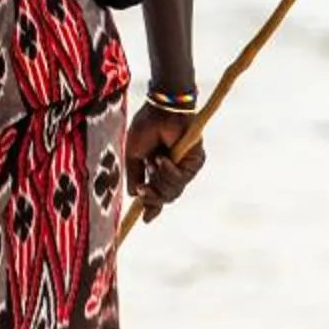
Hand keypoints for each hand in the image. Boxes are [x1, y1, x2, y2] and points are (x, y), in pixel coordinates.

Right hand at [125, 101, 205, 221]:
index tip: (145, 219)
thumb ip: (135, 175)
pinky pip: (180, 179)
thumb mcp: (133, 155)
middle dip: (153, 198)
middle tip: (143, 191)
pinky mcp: (195, 162)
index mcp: (159, 169)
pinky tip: (162, 160)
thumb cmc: (146, 126)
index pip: (158, 194)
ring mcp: (185, 168)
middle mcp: (173, 170)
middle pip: (166, 197)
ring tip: (153, 162)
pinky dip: (168, 172)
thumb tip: (134, 196)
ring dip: (159, 181)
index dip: (152, 208)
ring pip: (172, 192)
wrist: (160, 109)